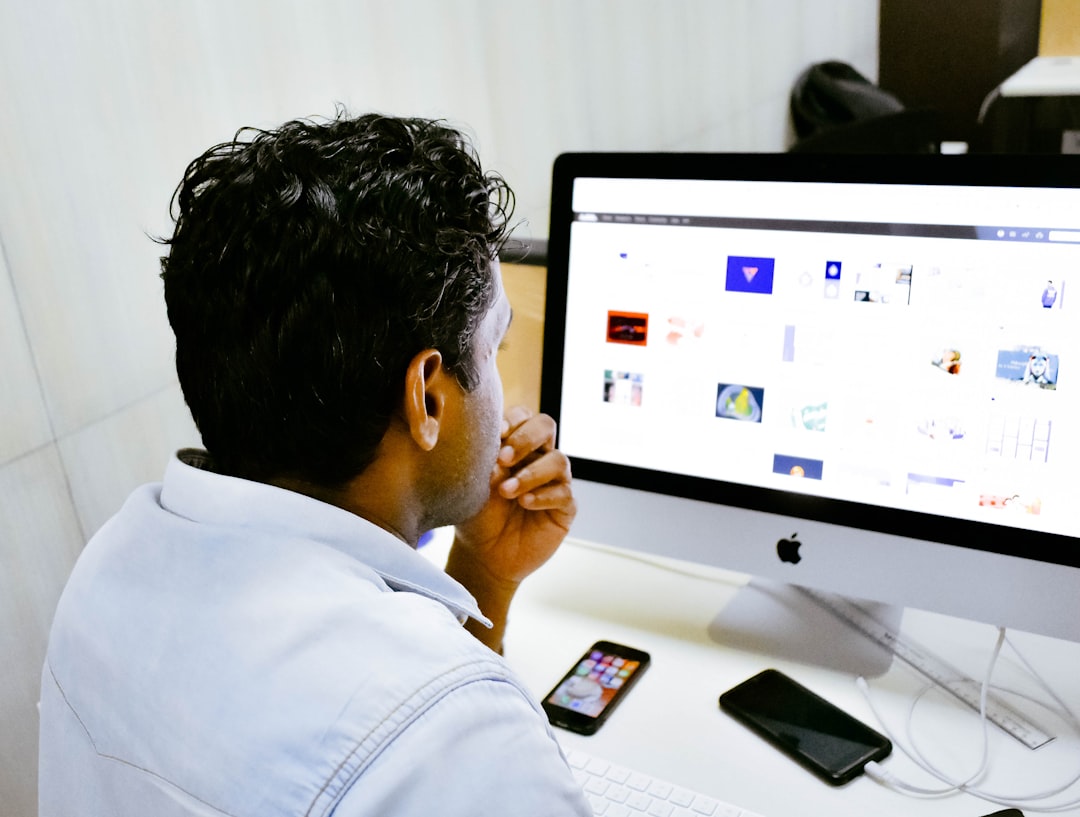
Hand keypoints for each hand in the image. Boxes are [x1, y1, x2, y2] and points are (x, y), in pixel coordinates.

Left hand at [452, 406, 575, 586]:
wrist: (483, 555)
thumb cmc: (476, 515)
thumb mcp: (473, 485)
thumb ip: (484, 462)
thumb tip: (494, 447)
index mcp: (514, 445)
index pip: (522, 416)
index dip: (513, 420)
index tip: (496, 434)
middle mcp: (537, 457)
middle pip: (546, 426)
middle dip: (526, 438)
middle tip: (504, 459)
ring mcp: (554, 481)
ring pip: (559, 460)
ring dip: (531, 473)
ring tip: (507, 491)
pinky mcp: (564, 507)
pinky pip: (563, 493)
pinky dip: (543, 496)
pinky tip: (524, 503)